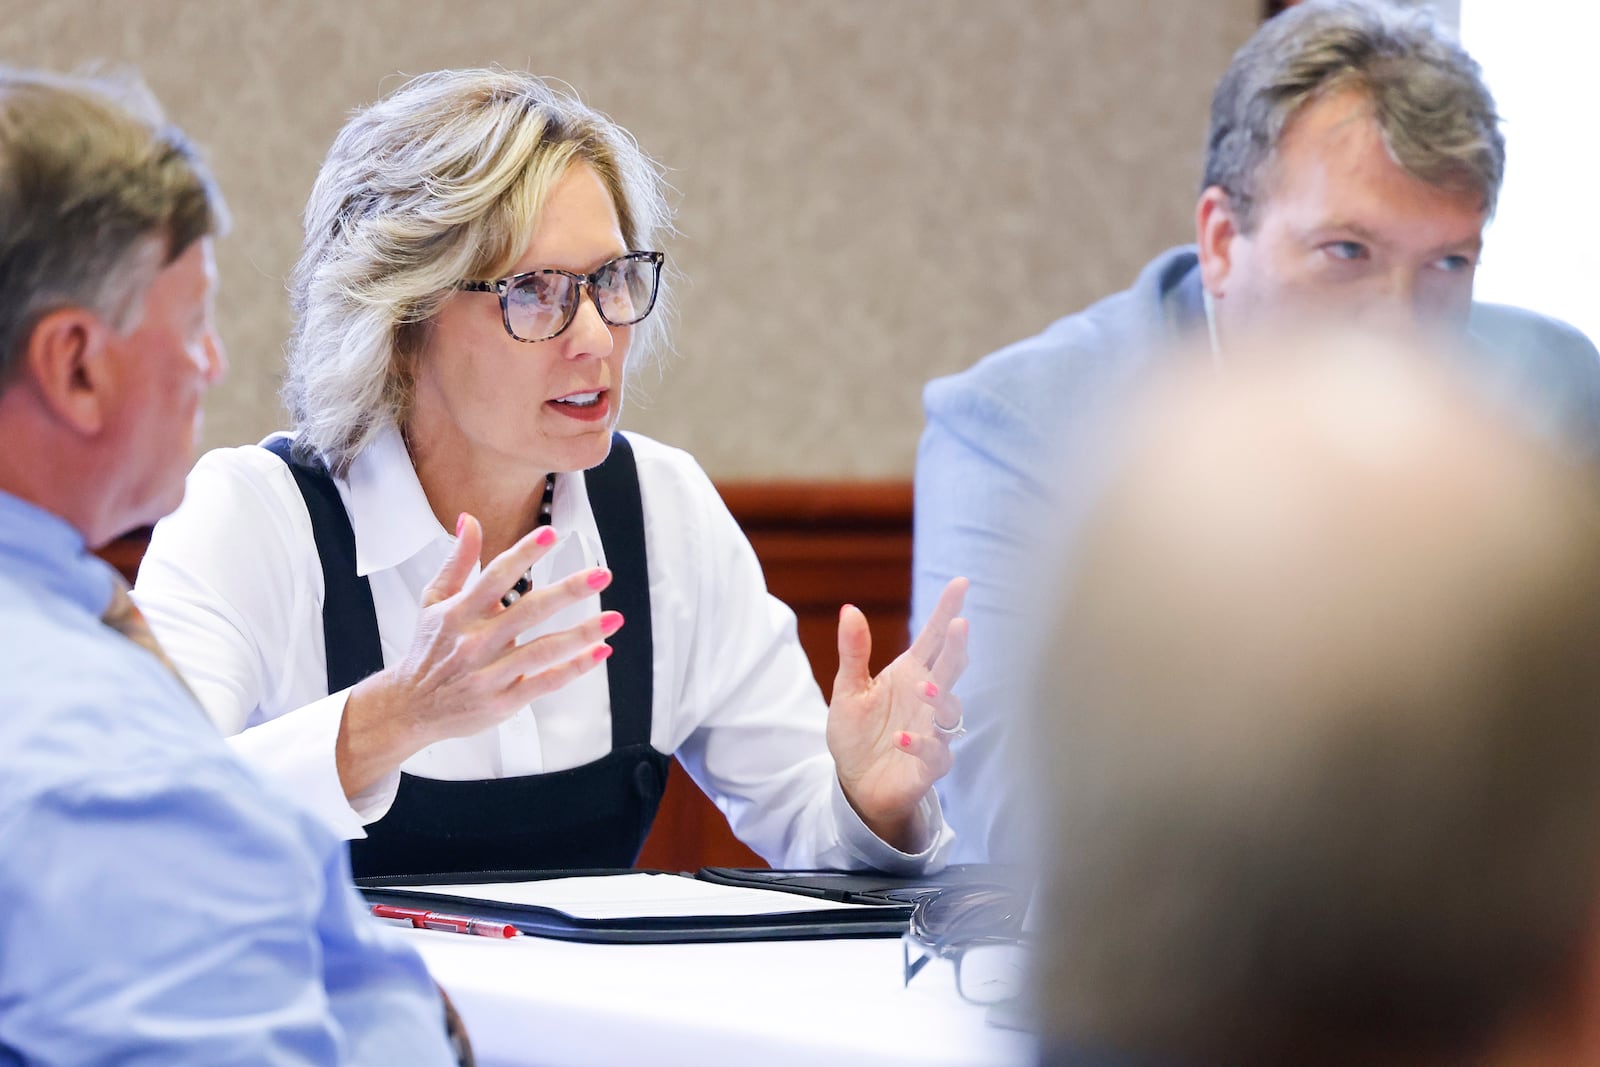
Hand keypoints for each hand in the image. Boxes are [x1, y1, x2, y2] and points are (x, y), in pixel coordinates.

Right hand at [336, 514, 621, 798]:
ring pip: (542, 650)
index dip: (524, 553)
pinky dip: (574, 669)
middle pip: (528, 611)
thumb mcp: (434, 600)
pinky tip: (600, 652)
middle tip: (602, 575)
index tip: (551, 534)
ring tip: (614, 618)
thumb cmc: (428, 649)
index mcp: (460, 612)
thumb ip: (458, 560)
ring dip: (582, 634)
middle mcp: (476, 641)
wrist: (410, 707)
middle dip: (568, 591)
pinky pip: (544, 683)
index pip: (496, 576)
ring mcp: (489, 674)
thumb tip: (469, 519)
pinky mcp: (502, 702)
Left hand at [826, 577, 968, 851]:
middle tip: (960, 626)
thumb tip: (850, 609)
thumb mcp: (848, 690)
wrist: (856, 783)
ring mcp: (933, 730)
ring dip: (942, 697)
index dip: (947, 611)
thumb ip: (854, 652)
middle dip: (957, 647)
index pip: (933, 638)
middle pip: (950, 668)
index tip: (960, 583)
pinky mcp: (930, 764)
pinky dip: (920, 744)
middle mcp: (928, 698)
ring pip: (951, 709)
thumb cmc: (858, 733)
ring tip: (924, 687)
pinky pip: (936, 752)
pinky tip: (901, 737)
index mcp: (912, 674)